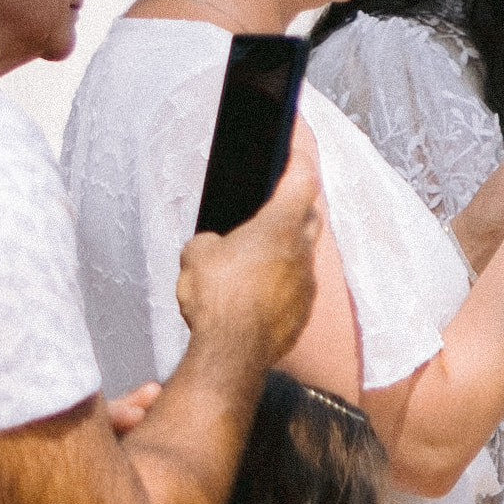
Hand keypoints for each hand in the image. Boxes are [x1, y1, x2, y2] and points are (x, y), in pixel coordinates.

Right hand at [179, 138, 327, 366]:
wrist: (231, 354)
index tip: (295, 149)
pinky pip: (297, 287)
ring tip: (258, 254)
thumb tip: (214, 247)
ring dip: (286, 250)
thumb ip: (209, 241)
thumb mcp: (195, 255)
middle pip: (308, 216)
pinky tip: (258, 291)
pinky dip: (282, 283)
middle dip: (295, 207)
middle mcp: (302, 251)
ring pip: (303, 255)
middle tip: (274, 204)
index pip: (302, 179)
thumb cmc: (216, 299)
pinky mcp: (303, 312)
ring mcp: (307, 283)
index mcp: (280, 226)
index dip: (299, 160)